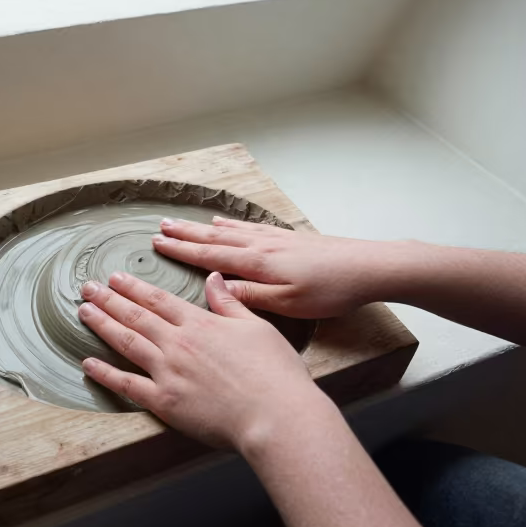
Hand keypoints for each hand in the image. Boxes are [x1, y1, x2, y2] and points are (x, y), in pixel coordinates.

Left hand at [77, 270, 325, 450]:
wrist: (275, 415)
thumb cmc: (274, 373)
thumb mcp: (257, 327)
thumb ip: (229, 303)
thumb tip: (215, 279)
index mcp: (200, 324)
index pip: (158, 300)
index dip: (134, 287)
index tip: (115, 277)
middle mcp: (178, 343)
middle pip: (135, 315)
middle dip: (109, 299)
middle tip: (88, 287)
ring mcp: (168, 372)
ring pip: (126, 342)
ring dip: (102, 324)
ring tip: (84, 311)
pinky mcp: (165, 402)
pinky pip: (127, 384)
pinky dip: (105, 373)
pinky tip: (88, 363)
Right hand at [153, 217, 404, 318]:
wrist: (368, 266)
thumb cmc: (331, 291)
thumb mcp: (289, 304)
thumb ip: (251, 296)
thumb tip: (216, 289)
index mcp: (258, 263)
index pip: (210, 254)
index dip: (181, 249)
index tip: (157, 242)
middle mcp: (262, 245)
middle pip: (215, 237)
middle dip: (185, 233)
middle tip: (159, 226)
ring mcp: (275, 238)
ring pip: (230, 230)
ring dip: (203, 227)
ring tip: (183, 223)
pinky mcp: (289, 238)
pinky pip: (250, 227)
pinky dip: (232, 224)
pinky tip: (226, 222)